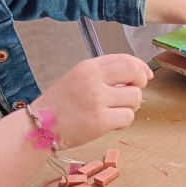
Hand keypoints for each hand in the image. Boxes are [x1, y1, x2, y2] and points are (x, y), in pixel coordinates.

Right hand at [34, 54, 151, 148]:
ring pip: (135, 98)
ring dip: (130, 107)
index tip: (146, 75)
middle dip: (141, 82)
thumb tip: (135, 74)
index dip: (140, 67)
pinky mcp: (100, 121)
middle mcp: (93, 80)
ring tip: (114, 112)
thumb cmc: (60, 105)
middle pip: (134, 73)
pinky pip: (128, 117)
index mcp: (88, 67)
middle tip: (133, 93)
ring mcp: (97, 100)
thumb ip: (103, 74)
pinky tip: (110, 124)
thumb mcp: (78, 78)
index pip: (125, 59)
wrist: (39, 128)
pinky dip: (123, 122)